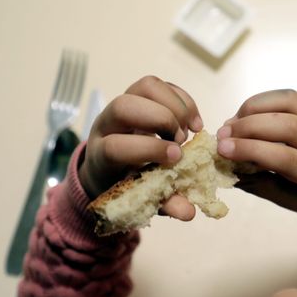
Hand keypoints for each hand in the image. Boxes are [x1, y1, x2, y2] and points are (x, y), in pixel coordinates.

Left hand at [78, 76, 202, 219]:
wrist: (111, 167)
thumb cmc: (127, 184)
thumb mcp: (143, 199)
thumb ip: (165, 203)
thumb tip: (188, 212)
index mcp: (101, 156)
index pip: (115, 146)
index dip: (147, 150)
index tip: (175, 158)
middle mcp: (106, 124)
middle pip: (124, 106)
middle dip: (161, 119)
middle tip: (182, 140)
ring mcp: (122, 104)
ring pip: (144, 86)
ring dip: (175, 105)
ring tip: (190, 129)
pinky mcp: (139, 94)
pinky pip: (160, 84)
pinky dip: (184, 100)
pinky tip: (195, 122)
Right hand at [216, 89, 296, 219]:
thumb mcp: (289, 201)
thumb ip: (258, 184)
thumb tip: (223, 165)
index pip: (287, 158)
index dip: (251, 150)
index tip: (222, 149)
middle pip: (289, 126)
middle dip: (249, 127)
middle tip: (221, 135)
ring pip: (290, 102)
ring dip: (254, 108)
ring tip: (232, 122)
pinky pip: (290, 97)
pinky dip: (263, 101)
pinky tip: (245, 114)